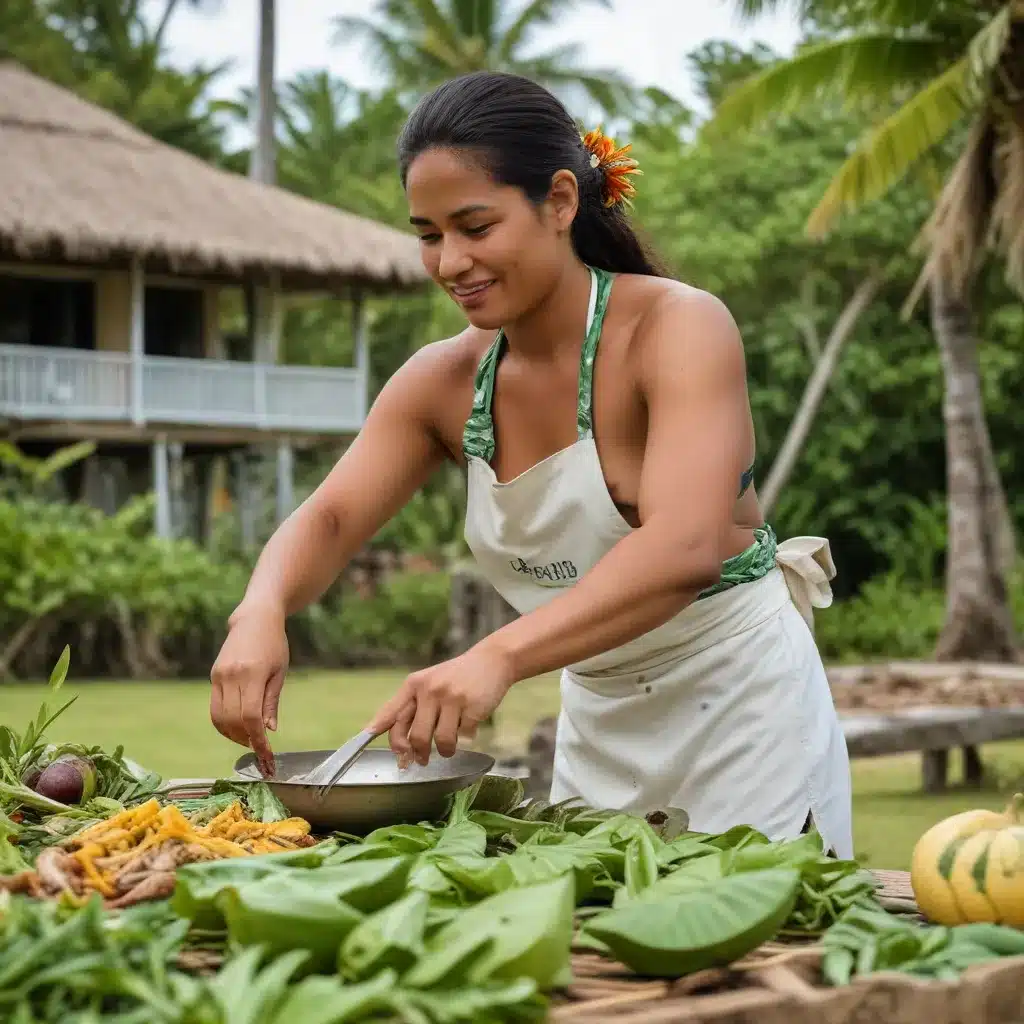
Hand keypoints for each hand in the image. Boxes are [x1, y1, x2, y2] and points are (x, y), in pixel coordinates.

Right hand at [210, 602, 289, 775]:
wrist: (254, 618)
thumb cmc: (274, 644)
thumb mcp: (279, 672)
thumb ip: (271, 702)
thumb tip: (268, 731)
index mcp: (251, 674)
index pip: (251, 717)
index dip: (258, 741)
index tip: (267, 757)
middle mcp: (230, 676)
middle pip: (233, 721)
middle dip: (246, 740)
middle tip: (260, 748)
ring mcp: (218, 676)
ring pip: (219, 718)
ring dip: (233, 735)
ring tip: (249, 738)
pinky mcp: (213, 676)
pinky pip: (215, 708)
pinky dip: (224, 723)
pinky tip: (238, 726)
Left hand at [368, 642, 515, 765]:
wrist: (492, 660)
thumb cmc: (457, 677)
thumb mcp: (429, 682)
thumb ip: (412, 707)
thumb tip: (398, 743)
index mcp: (415, 684)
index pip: (392, 711)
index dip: (378, 727)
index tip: (368, 737)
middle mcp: (430, 690)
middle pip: (417, 737)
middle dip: (419, 754)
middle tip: (423, 759)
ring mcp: (452, 697)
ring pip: (442, 741)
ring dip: (446, 750)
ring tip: (449, 747)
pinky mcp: (472, 705)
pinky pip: (465, 735)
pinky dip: (467, 736)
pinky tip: (469, 724)